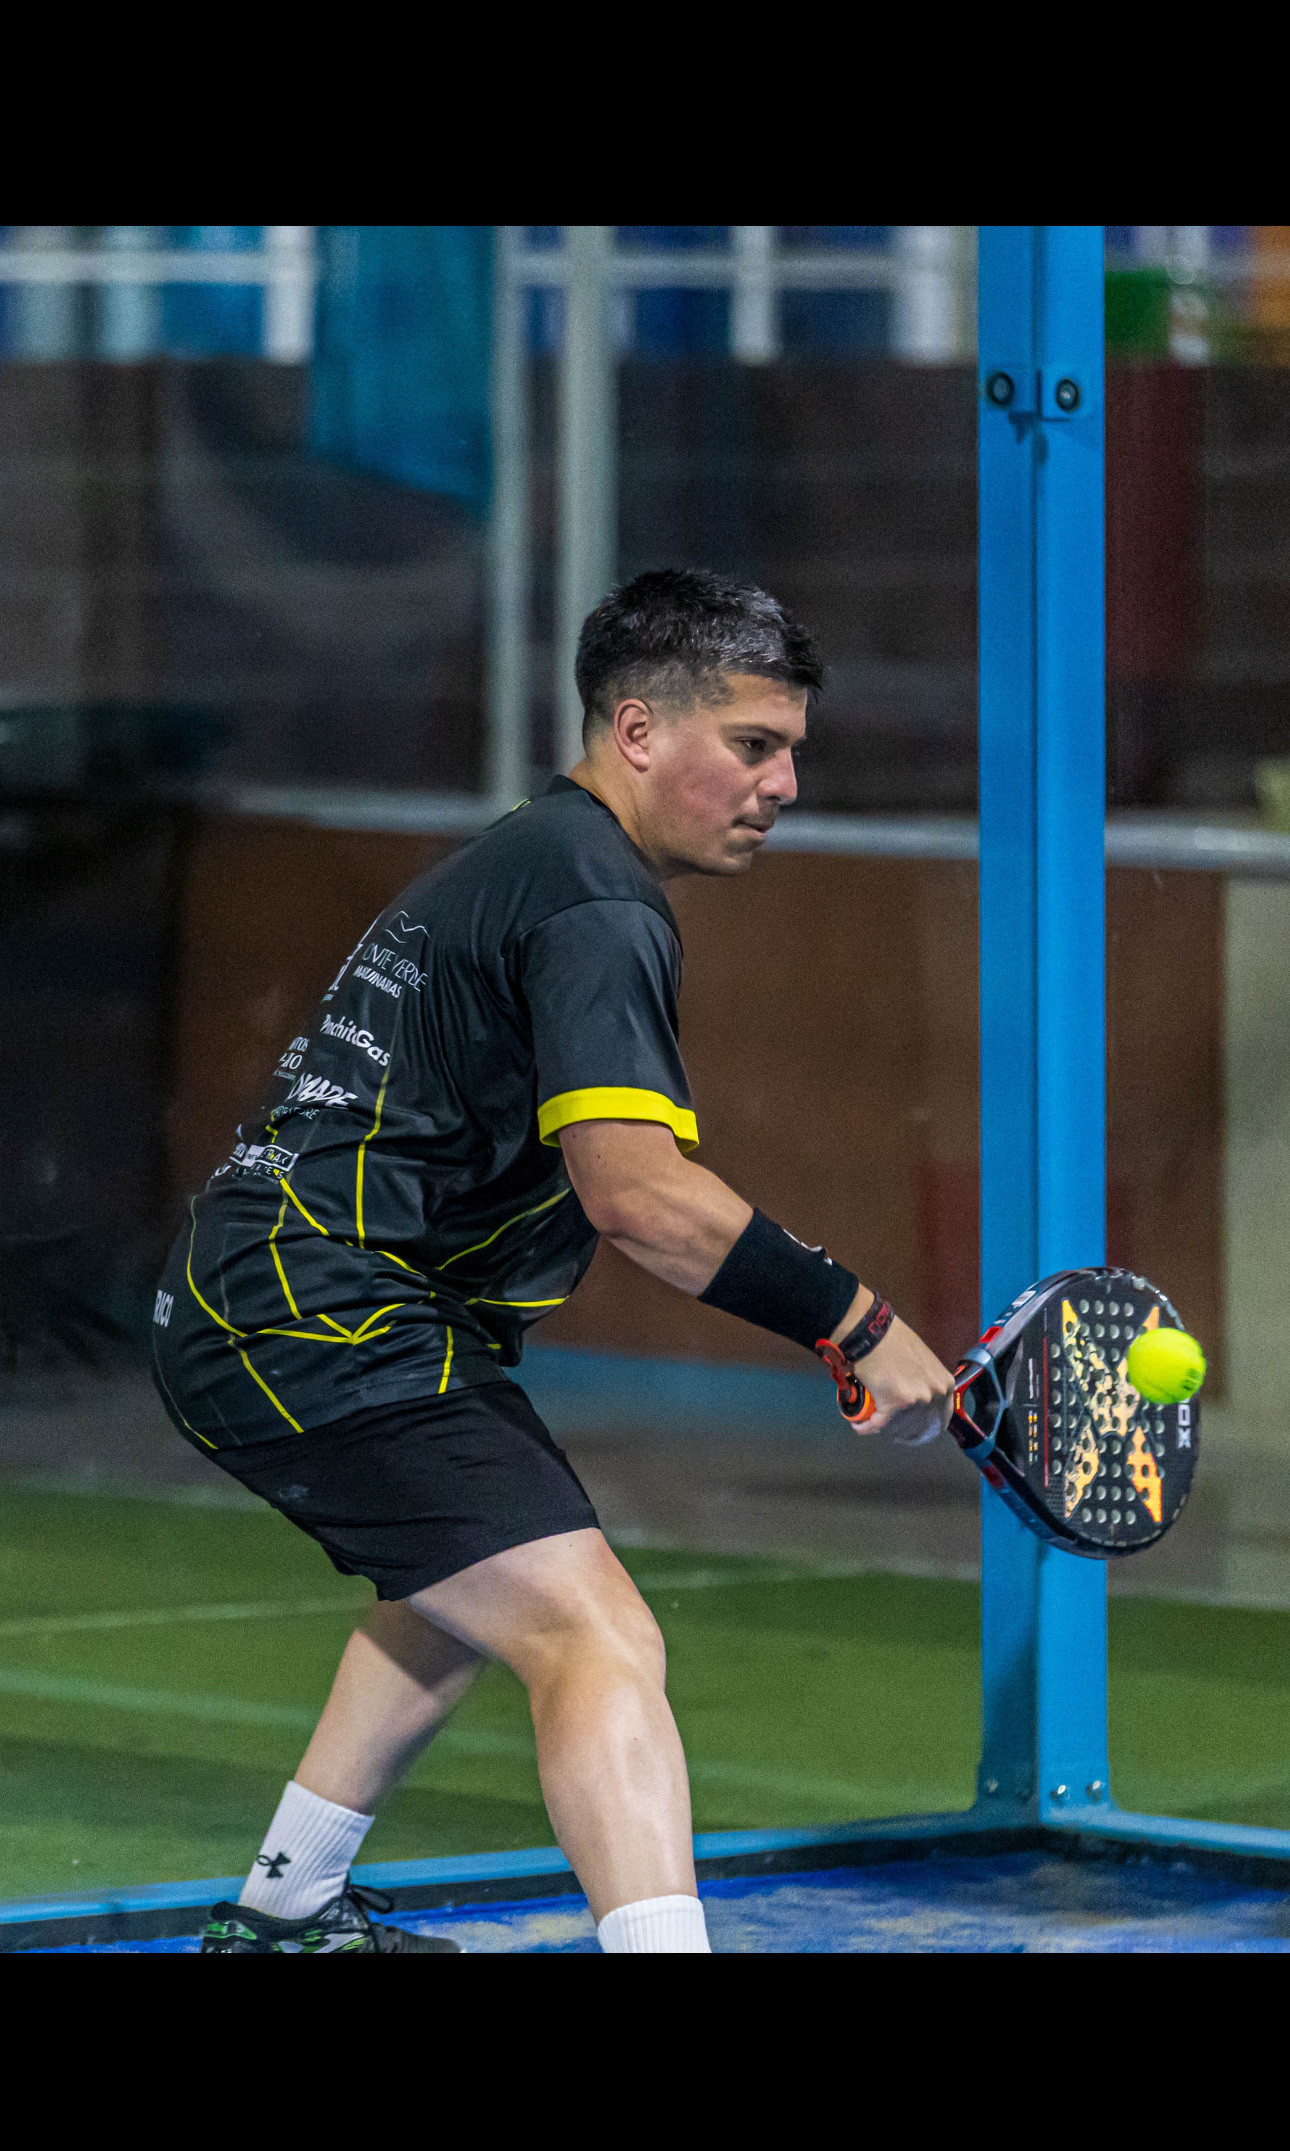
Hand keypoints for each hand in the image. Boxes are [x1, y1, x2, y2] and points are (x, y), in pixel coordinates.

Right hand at [851, 1316, 954, 1444]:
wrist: (872, 1331)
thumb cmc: (893, 1340)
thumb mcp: (922, 1362)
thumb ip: (925, 1383)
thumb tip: (915, 1401)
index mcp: (945, 1385)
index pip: (940, 1420)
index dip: (925, 1430)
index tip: (912, 1434)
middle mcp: (935, 1395)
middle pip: (919, 1430)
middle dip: (903, 1434)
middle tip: (890, 1432)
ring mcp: (917, 1401)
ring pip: (897, 1429)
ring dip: (883, 1429)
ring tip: (871, 1422)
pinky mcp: (895, 1405)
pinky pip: (877, 1425)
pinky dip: (865, 1427)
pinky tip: (859, 1425)